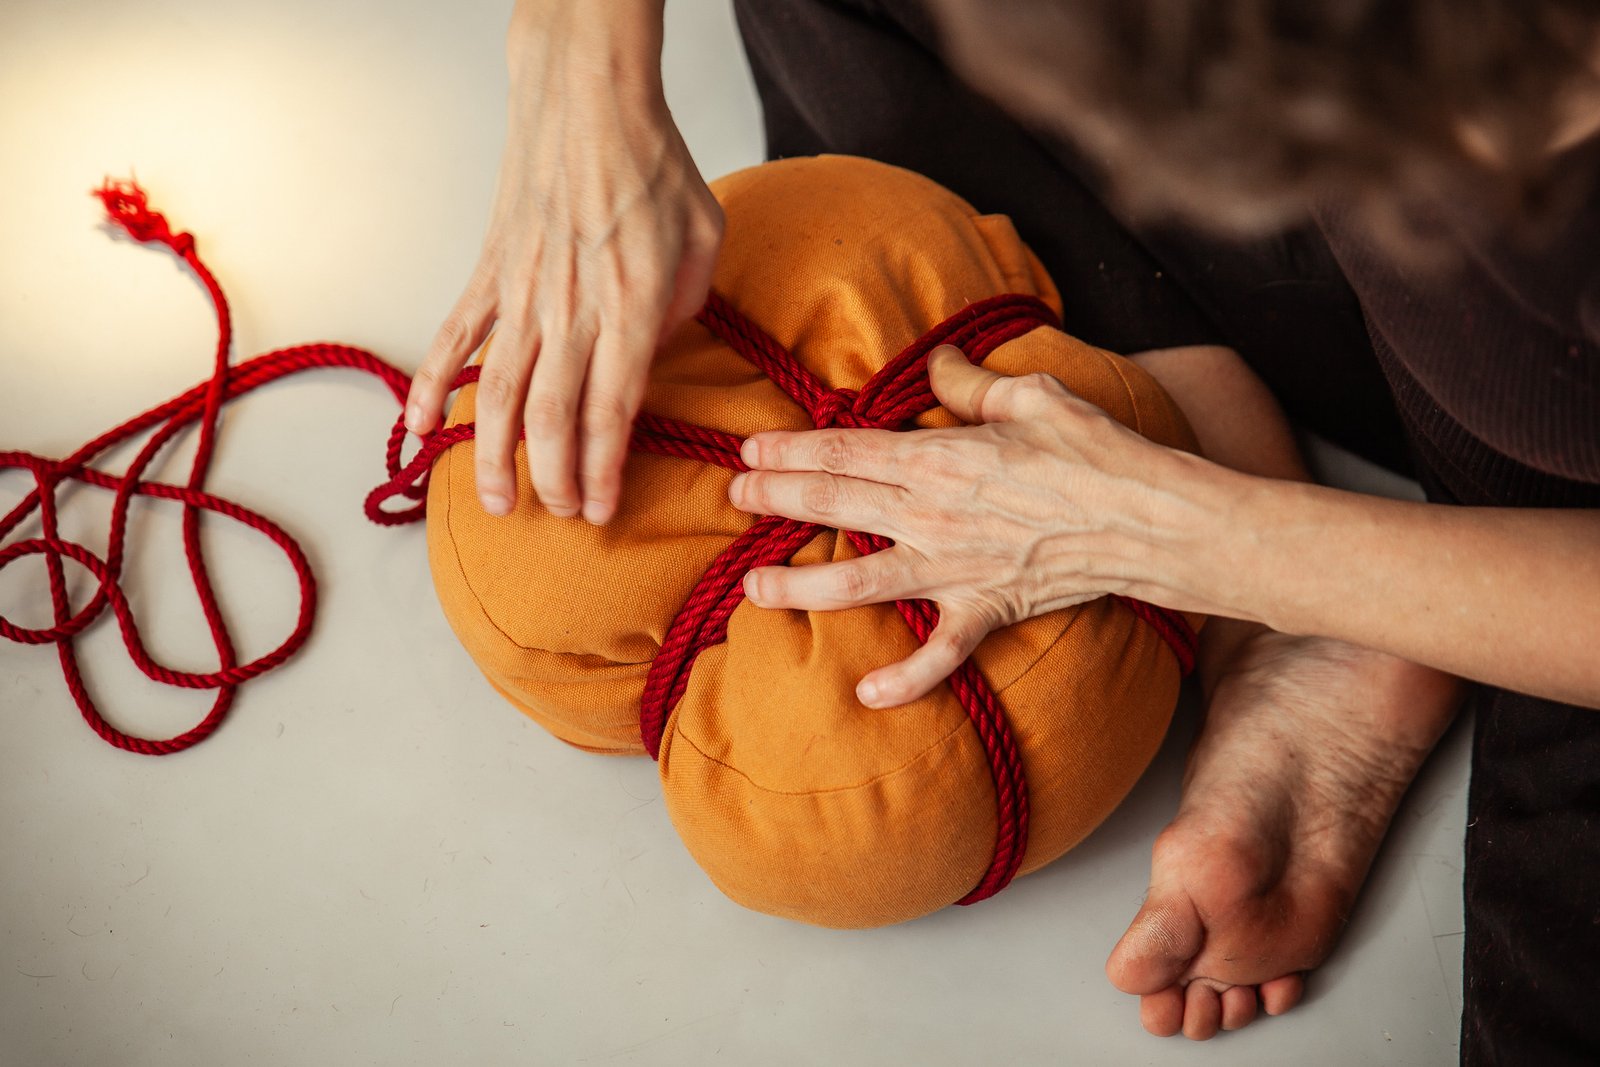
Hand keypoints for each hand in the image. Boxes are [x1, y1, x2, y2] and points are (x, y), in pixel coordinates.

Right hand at [405, 0, 723, 523]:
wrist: (588, 102)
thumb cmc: (654, 168)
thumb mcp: (703, 241)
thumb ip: (685, 311)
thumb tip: (656, 356)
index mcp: (631, 307)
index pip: (612, 410)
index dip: (602, 470)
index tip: (600, 512)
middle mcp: (571, 310)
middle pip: (551, 417)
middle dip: (554, 480)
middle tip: (560, 514)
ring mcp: (522, 294)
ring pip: (496, 393)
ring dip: (491, 455)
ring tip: (494, 502)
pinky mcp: (489, 274)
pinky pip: (452, 339)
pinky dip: (426, 385)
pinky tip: (414, 429)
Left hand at [727, 345, 1204, 706]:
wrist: (1151, 519)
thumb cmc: (1097, 452)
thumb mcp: (1033, 396)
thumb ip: (972, 383)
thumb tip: (938, 361)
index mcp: (939, 458)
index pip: (844, 450)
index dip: (790, 450)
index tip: (750, 450)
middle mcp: (932, 515)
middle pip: (834, 505)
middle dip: (775, 500)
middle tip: (734, 496)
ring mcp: (954, 568)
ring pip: (858, 584)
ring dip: (800, 587)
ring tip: (754, 587)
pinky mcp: (986, 610)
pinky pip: (939, 654)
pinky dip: (905, 680)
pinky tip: (866, 696)